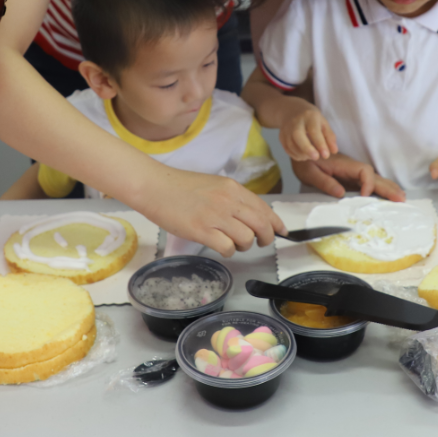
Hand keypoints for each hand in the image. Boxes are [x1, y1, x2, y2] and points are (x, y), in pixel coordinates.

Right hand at [135, 170, 284, 258]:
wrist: (154, 187)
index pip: (264, 208)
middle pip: (261, 225)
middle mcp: (228, 200)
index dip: (276, 223)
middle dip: (265, 238)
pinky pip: (227, 247)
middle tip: (259, 243)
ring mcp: (215, 216)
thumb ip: (232, 198)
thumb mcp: (214, 185)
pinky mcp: (202, 230)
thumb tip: (250, 216)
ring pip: (247, 238)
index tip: (282, 232)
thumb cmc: (180, 187)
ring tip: (232, 243)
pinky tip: (219, 246)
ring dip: (243, 246)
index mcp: (232, 188)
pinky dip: (228, 251)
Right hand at [279, 100, 337, 160]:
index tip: (326, 155)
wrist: (291, 110)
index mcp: (309, 116)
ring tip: (312, 155)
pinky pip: (287, 149)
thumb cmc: (311, 118)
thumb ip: (329, 137)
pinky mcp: (281, 136)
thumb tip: (334, 151)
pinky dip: (296, 155)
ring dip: (302, 154)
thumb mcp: (323, 123)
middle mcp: (295, 121)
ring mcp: (286, 129)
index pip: (314, 131)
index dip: (320, 144)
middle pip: (297, 136)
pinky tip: (304, 155)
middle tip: (316, 157)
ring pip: (291, 145)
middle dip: (307, 149)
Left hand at [291, 155, 404, 200]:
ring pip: (375, 179)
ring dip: (388, 188)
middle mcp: (352, 168)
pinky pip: (369, 183)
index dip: (368, 183)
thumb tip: (340, 193)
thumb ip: (324, 182)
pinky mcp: (352, 179)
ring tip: (401, 198)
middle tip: (401, 199)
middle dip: (388, 187)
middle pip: (374, 176)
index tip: (365, 195)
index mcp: (344, 164)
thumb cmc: (306, 161)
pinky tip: (389, 196)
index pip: (363, 172)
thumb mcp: (309, 172)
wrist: (303, 150)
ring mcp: (354, 173)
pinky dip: (381, 189)